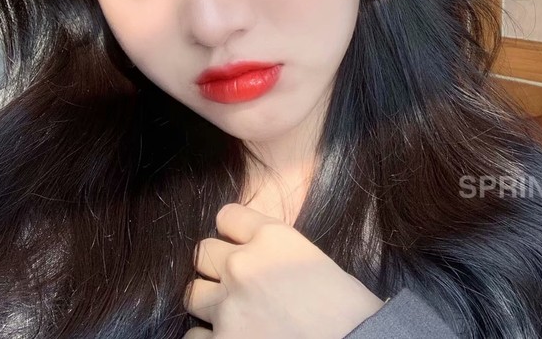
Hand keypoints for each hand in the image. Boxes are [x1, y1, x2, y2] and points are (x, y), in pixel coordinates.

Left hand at [182, 202, 385, 338]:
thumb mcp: (314, 261)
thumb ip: (276, 253)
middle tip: (235, 284)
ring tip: (231, 315)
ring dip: (209, 303)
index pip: (227, 216)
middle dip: (217, 267)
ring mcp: (229, 306)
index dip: (232, 232)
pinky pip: (193, 337)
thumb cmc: (348, 311)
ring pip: (192, 293)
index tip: (238, 244)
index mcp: (273, 237)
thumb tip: (257, 260)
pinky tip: (231, 338)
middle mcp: (244, 264)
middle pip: (203, 252)